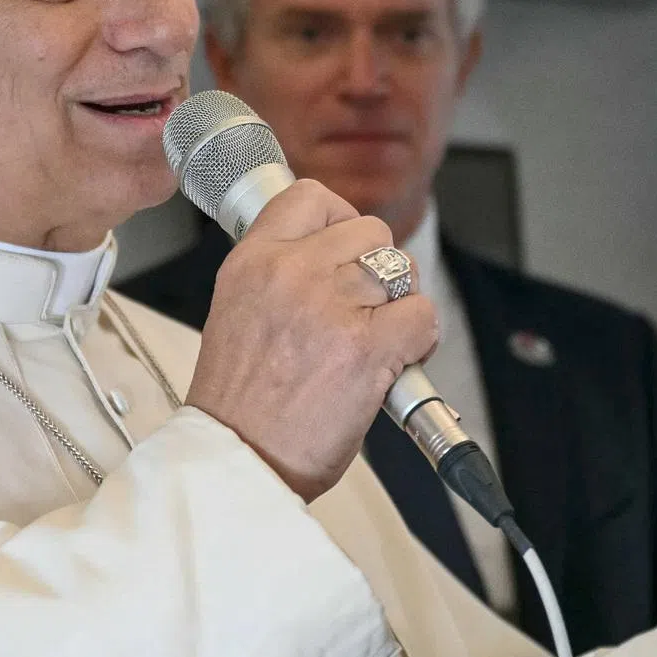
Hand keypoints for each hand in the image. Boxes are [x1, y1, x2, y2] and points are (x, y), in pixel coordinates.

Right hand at [187, 179, 438, 503]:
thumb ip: (276, 274)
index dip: (339, 218)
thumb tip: (325, 254)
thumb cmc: (238, 402)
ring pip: (401, 268)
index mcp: (253, 261)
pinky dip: (421, 340)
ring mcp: (330, 306)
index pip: (310, 197)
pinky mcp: (367, 346)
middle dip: (376, 267)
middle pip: (369, 230)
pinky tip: (397, 360)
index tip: (344, 244)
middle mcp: (290, 273)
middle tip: (366, 306)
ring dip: (400, 303)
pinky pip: (422, 314)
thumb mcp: (234, 310)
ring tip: (382, 336)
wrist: (238, 459)